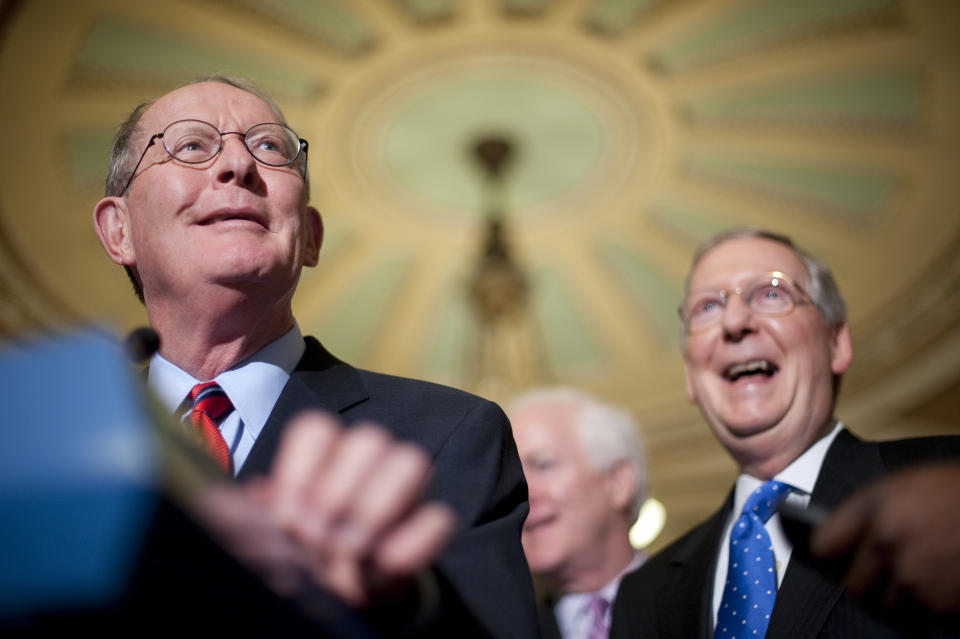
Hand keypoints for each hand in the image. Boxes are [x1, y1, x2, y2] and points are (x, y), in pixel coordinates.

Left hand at [255, 410, 456, 606]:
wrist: (340, 596)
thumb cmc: (302, 554)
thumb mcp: (272, 536)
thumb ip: (257, 515)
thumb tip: (257, 492)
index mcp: (326, 455)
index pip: (317, 428)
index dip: (299, 469)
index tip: (285, 513)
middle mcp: (371, 463)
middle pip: (368, 438)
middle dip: (335, 491)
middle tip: (314, 535)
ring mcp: (406, 493)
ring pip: (410, 461)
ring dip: (374, 507)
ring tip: (347, 550)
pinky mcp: (428, 528)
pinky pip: (439, 517)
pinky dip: (413, 541)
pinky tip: (383, 563)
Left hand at [810, 463, 959, 615]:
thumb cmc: (954, 490)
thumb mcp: (901, 485)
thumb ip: (866, 513)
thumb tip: (841, 540)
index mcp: (873, 509)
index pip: (823, 546)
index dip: (827, 554)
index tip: (831, 557)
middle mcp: (887, 544)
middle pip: (853, 586)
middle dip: (864, 582)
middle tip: (879, 574)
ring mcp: (914, 576)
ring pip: (887, 604)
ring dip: (897, 595)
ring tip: (918, 572)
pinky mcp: (940, 602)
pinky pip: (920, 611)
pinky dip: (927, 601)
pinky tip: (940, 578)